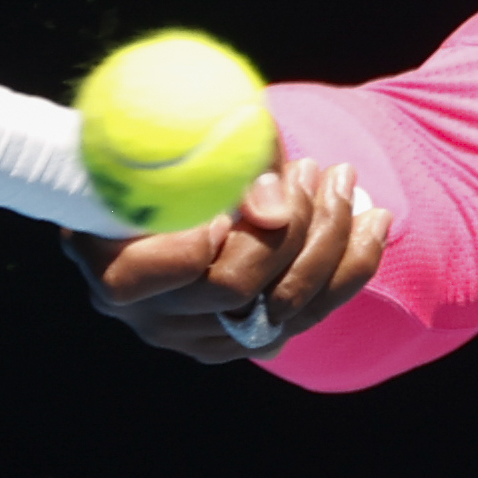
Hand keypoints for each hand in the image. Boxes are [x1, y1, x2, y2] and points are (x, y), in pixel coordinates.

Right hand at [63, 151, 389, 365]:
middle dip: (292, 224)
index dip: (190, 245)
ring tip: (344, 182)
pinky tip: (370, 220)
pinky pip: (311, 316)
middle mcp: (150, 315)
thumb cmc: (169, 148)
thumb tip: (276, 207)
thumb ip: (220, 160)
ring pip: (282, 309)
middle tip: (319, 168)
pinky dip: (350, 267)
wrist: (175, 181)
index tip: (225, 200)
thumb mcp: (179, 139)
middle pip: (231, 290)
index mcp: (107, 265)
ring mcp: (200, 336)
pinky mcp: (246, 339)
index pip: (140, 279)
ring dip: (331, 241)